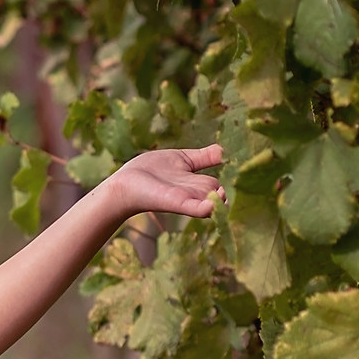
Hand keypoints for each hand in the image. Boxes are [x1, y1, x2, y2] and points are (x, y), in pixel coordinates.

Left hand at [101, 145, 224, 222]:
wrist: (125, 183)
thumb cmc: (150, 171)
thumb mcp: (182, 159)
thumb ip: (203, 157)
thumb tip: (224, 150)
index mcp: (194, 183)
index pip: (215, 184)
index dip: (224, 184)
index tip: (233, 180)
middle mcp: (191, 193)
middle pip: (213, 191)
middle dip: (221, 193)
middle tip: (224, 192)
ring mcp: (183, 199)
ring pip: (206, 201)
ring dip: (216, 201)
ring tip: (223, 198)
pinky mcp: (172, 202)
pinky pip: (191, 208)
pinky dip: (202, 209)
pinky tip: (211, 207)